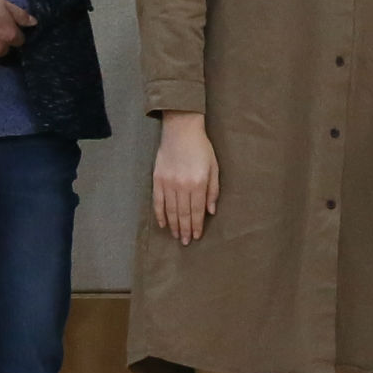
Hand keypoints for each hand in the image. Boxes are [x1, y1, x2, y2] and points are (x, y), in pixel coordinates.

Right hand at [153, 113, 219, 241]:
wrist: (181, 130)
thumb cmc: (201, 148)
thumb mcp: (214, 167)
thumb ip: (213, 190)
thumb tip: (211, 211)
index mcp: (198, 183)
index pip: (197, 210)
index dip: (197, 225)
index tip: (197, 236)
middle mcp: (182, 185)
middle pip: (183, 213)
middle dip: (186, 229)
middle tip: (186, 242)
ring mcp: (168, 183)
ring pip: (170, 210)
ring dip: (174, 225)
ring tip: (177, 236)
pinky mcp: (157, 179)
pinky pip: (158, 201)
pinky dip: (160, 214)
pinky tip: (163, 224)